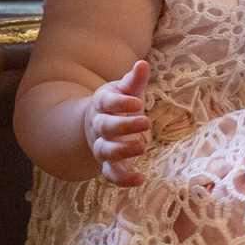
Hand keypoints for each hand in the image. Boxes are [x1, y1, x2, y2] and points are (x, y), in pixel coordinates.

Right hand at [87, 61, 153, 184]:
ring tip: (141, 147)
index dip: (120, 103)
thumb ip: (134, 80)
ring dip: (121, 151)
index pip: (107, 103)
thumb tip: (142, 64)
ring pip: (105, 151)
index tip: (137, 102)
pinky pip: (111, 174)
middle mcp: (99, 126)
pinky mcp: (109, 164)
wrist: (98, 125)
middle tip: (146, 123)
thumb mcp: (126, 90)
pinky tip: (140, 179)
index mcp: (102, 104)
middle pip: (105, 128)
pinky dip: (123, 180)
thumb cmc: (118, 104)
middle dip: (124, 126)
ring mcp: (102, 146)